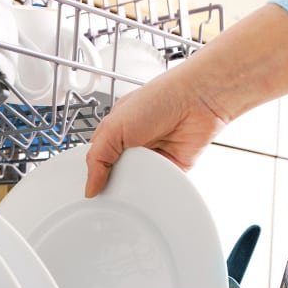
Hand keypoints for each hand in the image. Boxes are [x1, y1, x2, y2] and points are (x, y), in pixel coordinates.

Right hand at [84, 67, 227, 197]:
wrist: (197, 101)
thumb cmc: (160, 98)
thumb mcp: (113, 126)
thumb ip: (96, 158)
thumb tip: (90, 187)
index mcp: (116, 130)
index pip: (97, 159)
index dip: (91, 174)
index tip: (89, 189)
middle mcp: (134, 144)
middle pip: (115, 175)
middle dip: (113, 182)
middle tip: (111, 189)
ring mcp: (153, 157)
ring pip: (136, 183)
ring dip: (135, 184)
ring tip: (135, 178)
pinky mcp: (171, 167)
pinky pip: (159, 185)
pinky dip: (156, 186)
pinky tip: (153, 180)